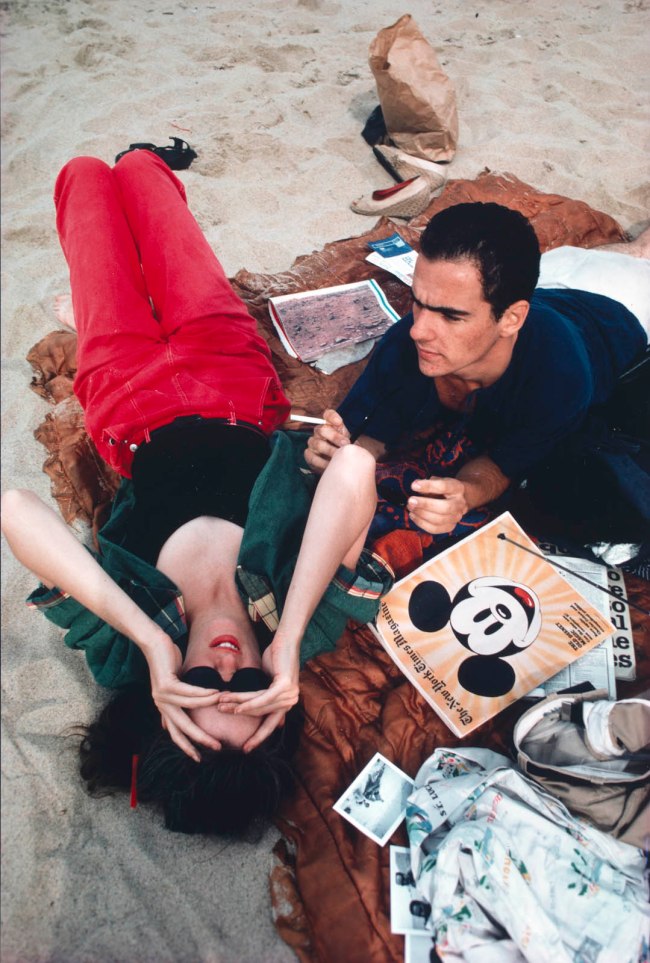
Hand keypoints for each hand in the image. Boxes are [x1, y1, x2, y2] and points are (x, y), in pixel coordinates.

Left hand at [144, 632, 221, 761]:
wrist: (154, 643)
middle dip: (199, 739)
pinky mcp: (166, 685)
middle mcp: (162, 705)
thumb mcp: (176, 682)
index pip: (176, 733)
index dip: (187, 746)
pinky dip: (203, 694)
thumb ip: (181, 696)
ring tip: (224, 708)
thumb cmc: (168, 661)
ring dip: (208, 708)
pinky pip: (188, 693)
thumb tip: (190, 706)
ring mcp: (162, 696)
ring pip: (188, 709)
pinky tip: (215, 694)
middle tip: (216, 747)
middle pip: (182, 728)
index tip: (199, 758)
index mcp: (164, 707)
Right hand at [214, 637, 299, 752]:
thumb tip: (251, 711)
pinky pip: (263, 699)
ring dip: (238, 706)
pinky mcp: (285, 687)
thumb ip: (262, 696)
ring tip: (221, 705)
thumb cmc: (275, 657)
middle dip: (239, 715)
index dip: (258, 737)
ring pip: (258, 706)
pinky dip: (248, 703)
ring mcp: (289, 695)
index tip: (246, 748)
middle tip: (221, 715)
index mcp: (286, 703)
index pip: (271, 725)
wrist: (285, 639)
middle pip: (261, 715)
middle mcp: (290, 701)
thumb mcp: (267, 681)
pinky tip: (236, 707)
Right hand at [304, 408, 350, 473]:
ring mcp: (313, 443)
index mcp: (331, 425)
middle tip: (345, 444)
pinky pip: (312, 457)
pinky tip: (330, 465)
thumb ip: (353, 439)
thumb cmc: (346, 452)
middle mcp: (320, 432)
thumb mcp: (352, 444)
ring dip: (330, 450)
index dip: (332, 416)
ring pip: (317, 443)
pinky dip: (322, 462)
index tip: (339, 422)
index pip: (328, 415)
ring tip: (339, 457)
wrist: (340, 466)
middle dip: (335, 437)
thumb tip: (353, 441)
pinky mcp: (309, 455)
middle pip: (322, 429)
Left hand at [406, 476, 468, 534]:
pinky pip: (434, 529)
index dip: (428, 486)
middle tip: (410, 501)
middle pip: (445, 507)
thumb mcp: (438, 481)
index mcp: (457, 488)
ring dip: (421, 514)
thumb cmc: (443, 489)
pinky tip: (413, 515)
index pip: (444, 487)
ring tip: (410, 508)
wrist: (456, 500)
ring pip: (439, 520)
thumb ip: (428, 483)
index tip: (414, 485)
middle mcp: (460, 504)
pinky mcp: (450, 527)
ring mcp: (456, 517)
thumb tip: (416, 487)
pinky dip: (421, 523)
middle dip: (425, 504)